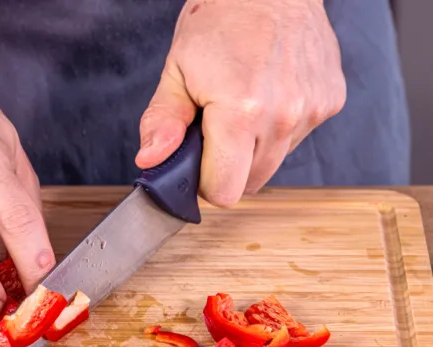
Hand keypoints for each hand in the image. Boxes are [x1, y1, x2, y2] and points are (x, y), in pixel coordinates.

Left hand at [135, 0, 345, 206]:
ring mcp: (312, 110)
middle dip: (227, 167)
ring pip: (273, 163)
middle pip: (250, 184)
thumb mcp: (177, 70)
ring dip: (253, 148)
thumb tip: (151, 160)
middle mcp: (284, 116)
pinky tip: (268, 95)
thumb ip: (162, 122)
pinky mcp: (330, 102)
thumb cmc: (221, 21)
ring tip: (242, 105)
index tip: (196, 162)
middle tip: (214, 130)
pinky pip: (296, 139)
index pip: (224, 191)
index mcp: (241, 113)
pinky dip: (277, 128)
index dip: (203, 183)